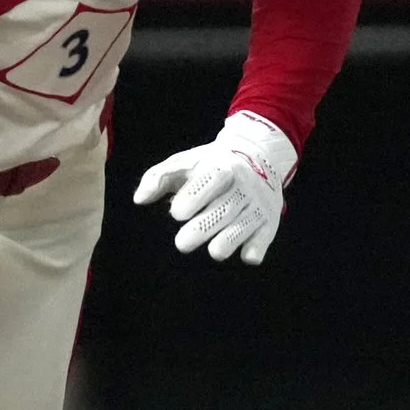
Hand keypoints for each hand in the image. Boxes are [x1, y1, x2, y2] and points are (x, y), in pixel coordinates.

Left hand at [132, 110, 298, 265]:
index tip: (176, 212)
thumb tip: (140, 199)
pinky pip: (264, 239)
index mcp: (221, 166)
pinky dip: (255, 249)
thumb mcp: (185, 162)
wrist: (258, 155)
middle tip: (182, 244)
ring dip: (228, 241)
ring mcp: (257, 204)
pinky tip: (245, 254)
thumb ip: (158, 178)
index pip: (211, 179)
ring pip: (244, 226)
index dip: (194, 197)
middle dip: (203, 228)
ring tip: (213, 251)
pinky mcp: (269, 222)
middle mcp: (243, 185)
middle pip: (224, 209)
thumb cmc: (209, 164)